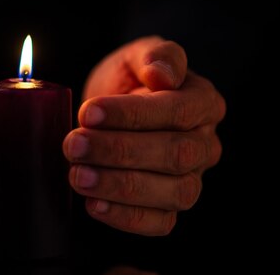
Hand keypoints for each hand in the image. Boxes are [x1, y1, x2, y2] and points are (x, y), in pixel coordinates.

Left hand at [64, 36, 224, 234]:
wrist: (112, 110)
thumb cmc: (128, 80)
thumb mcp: (136, 56)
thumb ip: (155, 56)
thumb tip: (164, 73)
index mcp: (203, 102)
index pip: (176, 111)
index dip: (132, 115)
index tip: (88, 112)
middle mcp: (205, 144)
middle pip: (175, 155)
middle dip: (119, 151)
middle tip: (74, 145)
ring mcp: (192, 179)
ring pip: (173, 193)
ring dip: (120, 186)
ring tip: (78, 175)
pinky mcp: (170, 207)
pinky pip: (160, 222)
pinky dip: (126, 217)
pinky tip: (93, 204)